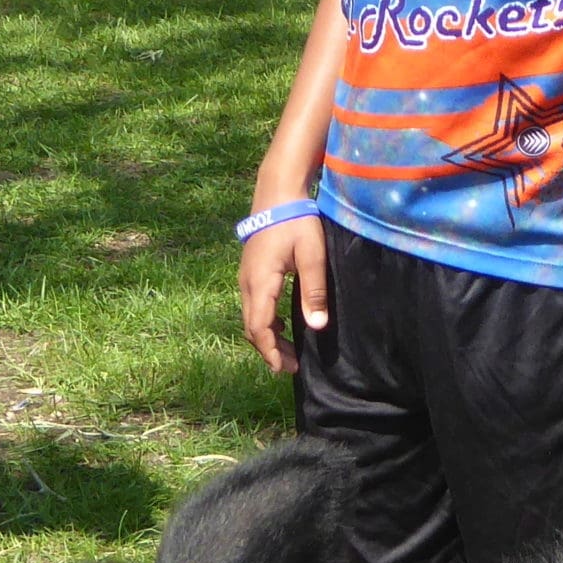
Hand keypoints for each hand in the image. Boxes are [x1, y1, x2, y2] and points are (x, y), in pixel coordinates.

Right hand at [239, 209, 327, 374]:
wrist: (277, 194)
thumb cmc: (297, 223)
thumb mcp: (312, 256)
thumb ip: (314, 292)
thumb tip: (316, 326)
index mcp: (260, 282)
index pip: (260, 326)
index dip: (270, 351)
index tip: (283, 368)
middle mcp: (246, 283)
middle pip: (251, 327)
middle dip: (268, 350)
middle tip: (289, 367)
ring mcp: (245, 278)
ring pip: (250, 317)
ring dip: (266, 337)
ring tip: (286, 353)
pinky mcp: (250, 273)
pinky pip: (252, 306)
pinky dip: (264, 323)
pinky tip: (280, 328)